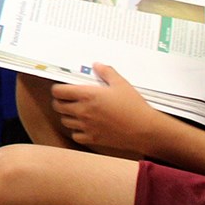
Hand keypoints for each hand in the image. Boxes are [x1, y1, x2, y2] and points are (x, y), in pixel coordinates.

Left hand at [51, 64, 167, 154]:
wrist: (146, 130)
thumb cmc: (134, 107)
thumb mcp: (121, 84)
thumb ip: (107, 72)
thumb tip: (97, 65)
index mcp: (87, 95)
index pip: (58, 91)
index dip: (58, 89)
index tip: (63, 89)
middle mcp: (83, 111)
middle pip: (58, 106)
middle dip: (60, 102)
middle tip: (68, 100)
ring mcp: (86, 126)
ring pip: (65, 121)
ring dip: (67, 116)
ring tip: (76, 112)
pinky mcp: (93, 138)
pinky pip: (75, 135)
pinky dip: (77, 131)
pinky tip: (84, 126)